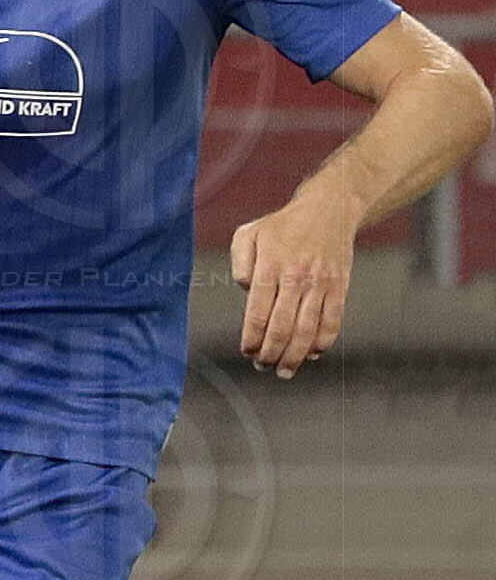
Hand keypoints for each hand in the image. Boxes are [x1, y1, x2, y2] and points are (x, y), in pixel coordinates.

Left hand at [231, 191, 359, 378]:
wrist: (329, 209)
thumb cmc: (282, 226)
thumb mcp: (248, 234)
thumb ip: (239, 264)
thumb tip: (246, 292)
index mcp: (271, 267)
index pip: (258, 313)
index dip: (252, 338)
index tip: (247, 352)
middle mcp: (297, 278)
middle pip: (282, 327)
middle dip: (271, 353)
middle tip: (262, 366)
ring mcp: (322, 284)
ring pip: (307, 330)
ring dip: (295, 356)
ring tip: (284, 370)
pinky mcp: (340, 287)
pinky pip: (333, 321)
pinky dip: (322, 342)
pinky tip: (311, 354)